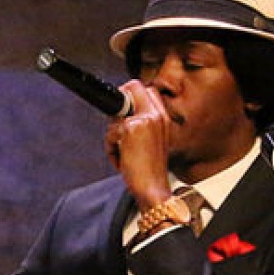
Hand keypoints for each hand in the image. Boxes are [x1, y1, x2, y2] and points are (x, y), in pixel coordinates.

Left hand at [108, 80, 174, 208]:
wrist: (152, 188)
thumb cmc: (149, 170)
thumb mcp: (152, 142)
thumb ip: (142, 124)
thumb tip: (121, 115)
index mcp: (162, 117)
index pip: (147, 89)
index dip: (131, 96)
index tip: (124, 113)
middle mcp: (156, 114)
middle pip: (131, 87)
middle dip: (118, 107)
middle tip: (119, 130)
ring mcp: (144, 119)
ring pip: (115, 115)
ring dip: (113, 136)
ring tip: (123, 154)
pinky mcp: (131, 128)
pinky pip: (111, 132)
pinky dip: (111, 149)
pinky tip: (122, 160)